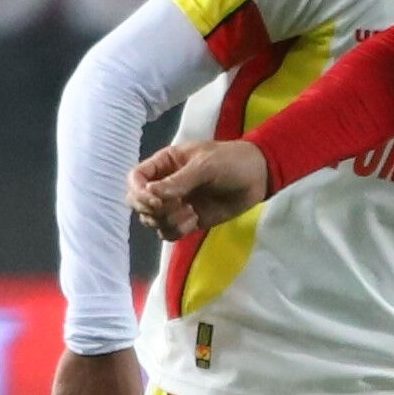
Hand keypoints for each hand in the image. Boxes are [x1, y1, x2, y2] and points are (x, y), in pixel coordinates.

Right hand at [130, 137, 268, 240]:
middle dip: (151, 209)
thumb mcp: (205, 165)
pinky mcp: (187, 221)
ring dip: (167, 220)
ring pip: (151, 221)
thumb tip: (150, 193)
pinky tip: (195, 220)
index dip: (138, 192)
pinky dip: (177, 230)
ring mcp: (175, 204)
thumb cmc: (231, 161)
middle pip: (137, 203)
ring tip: (190, 212)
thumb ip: (178, 181)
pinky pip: (168, 233)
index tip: (155, 200)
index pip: (135, 179)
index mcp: (164, 164)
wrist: (258, 178)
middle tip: (172, 207)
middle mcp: (164, 185)